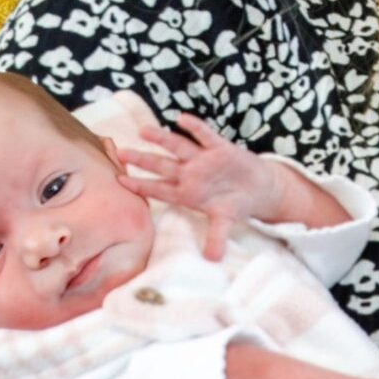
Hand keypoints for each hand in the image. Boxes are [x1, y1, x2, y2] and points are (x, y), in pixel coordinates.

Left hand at [117, 114, 286, 258]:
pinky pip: (206, 136)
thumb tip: (213, 260)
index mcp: (187, 193)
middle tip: (122, 153)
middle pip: (163, 166)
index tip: (120, 181)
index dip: (141, 186)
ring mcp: (203, 160)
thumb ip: (217, 238)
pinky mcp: (220, 149)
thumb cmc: (234, 204)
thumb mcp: (225, 221)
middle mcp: (191, 174)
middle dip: (143, 160)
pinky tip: (181, 119)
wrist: (257, 188)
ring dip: (162, 139)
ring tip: (143, 131)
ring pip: (179, 147)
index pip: (160, 189)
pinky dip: (195, 128)